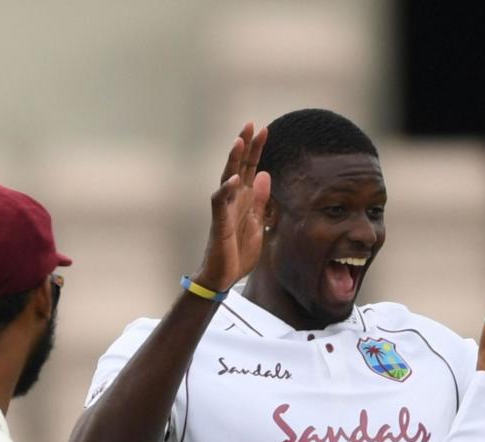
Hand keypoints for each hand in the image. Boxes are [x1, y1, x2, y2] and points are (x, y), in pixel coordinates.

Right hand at [193, 123, 271, 291]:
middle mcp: (232, 199)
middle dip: (244, 146)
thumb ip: (260, 199)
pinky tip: (235, 178)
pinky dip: (227, 190)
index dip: (256, 150)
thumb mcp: (257, 222)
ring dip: (233, 161)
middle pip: (238, 167)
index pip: (250, 168)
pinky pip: (220, 202)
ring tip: (239, 142)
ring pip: (227, 178)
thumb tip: (265, 174)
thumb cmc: (238, 250)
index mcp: (244, 198)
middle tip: (250, 124)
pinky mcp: (219, 222)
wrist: (225, 274)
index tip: (264, 129)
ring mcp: (225, 209)